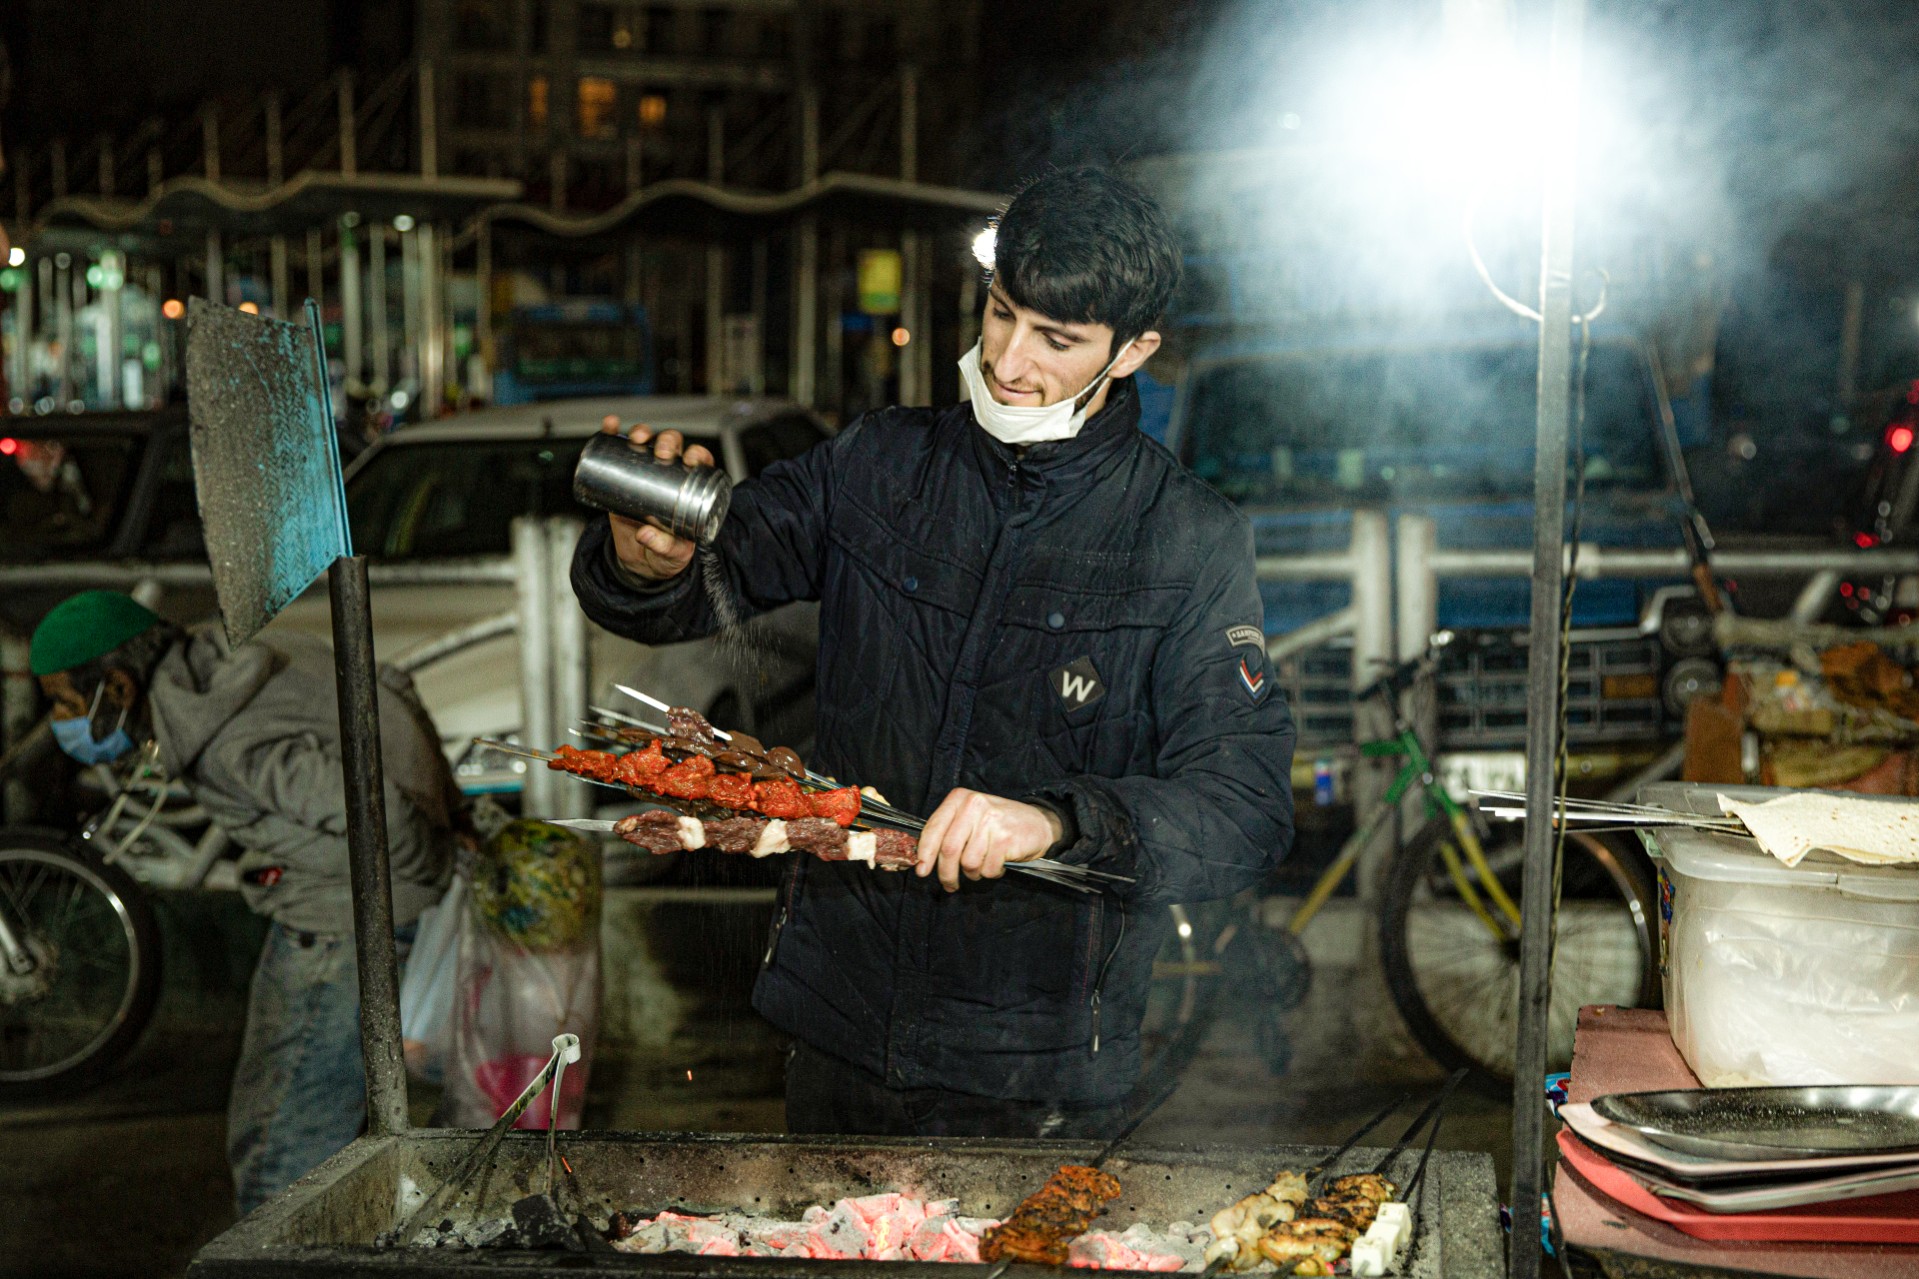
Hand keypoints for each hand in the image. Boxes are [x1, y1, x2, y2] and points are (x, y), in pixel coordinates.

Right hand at [601, 414, 718, 579]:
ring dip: (644, 432)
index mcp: (691, 489)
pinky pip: (618, 450)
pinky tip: (610, 425)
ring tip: (638, 438)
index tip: (691, 460)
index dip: (698, 455)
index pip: (700, 464)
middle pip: (674, 447)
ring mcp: (646, 472)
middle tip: (662, 452)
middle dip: (669, 441)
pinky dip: (614, 433)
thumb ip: (664, 547)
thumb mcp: (672, 555)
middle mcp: (670, 475)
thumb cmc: (666, 555)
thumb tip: (645, 534)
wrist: (640, 562)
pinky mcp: (623, 476)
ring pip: (648, 442)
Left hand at [915, 789, 1062, 891]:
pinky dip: (991, 873)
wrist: (1039, 823)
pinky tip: (998, 864)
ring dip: (973, 874)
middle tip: (950, 885)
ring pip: (968, 862)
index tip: (921, 870)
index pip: (934, 828)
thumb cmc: (999, 824)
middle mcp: (974, 805)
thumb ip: (949, 831)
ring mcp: (990, 821)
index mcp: (960, 798)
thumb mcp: (971, 817)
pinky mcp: (1005, 838)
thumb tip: (924, 858)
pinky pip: (987, 868)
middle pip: (949, 849)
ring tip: (982, 868)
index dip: (925, 853)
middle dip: (946, 873)